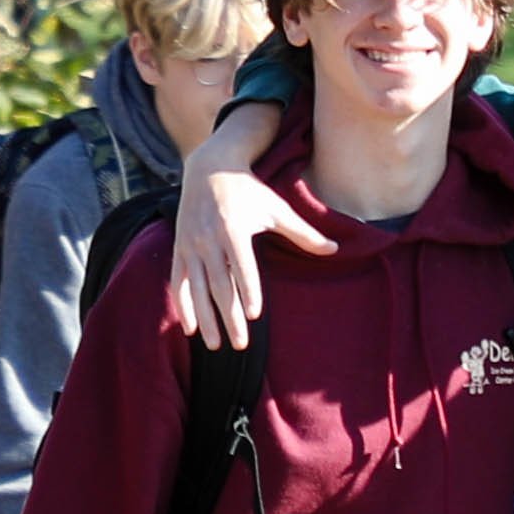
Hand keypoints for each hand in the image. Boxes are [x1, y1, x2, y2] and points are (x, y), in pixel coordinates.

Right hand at [163, 161, 328, 352]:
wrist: (209, 169)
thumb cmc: (250, 191)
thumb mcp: (277, 208)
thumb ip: (304, 232)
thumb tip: (335, 249)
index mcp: (234, 228)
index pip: (242, 265)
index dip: (248, 289)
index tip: (254, 315)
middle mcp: (209, 238)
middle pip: (220, 284)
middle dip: (229, 316)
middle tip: (240, 345)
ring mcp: (191, 245)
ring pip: (197, 288)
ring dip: (206, 319)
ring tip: (216, 345)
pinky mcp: (180, 248)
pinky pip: (179, 281)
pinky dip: (183, 305)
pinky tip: (190, 329)